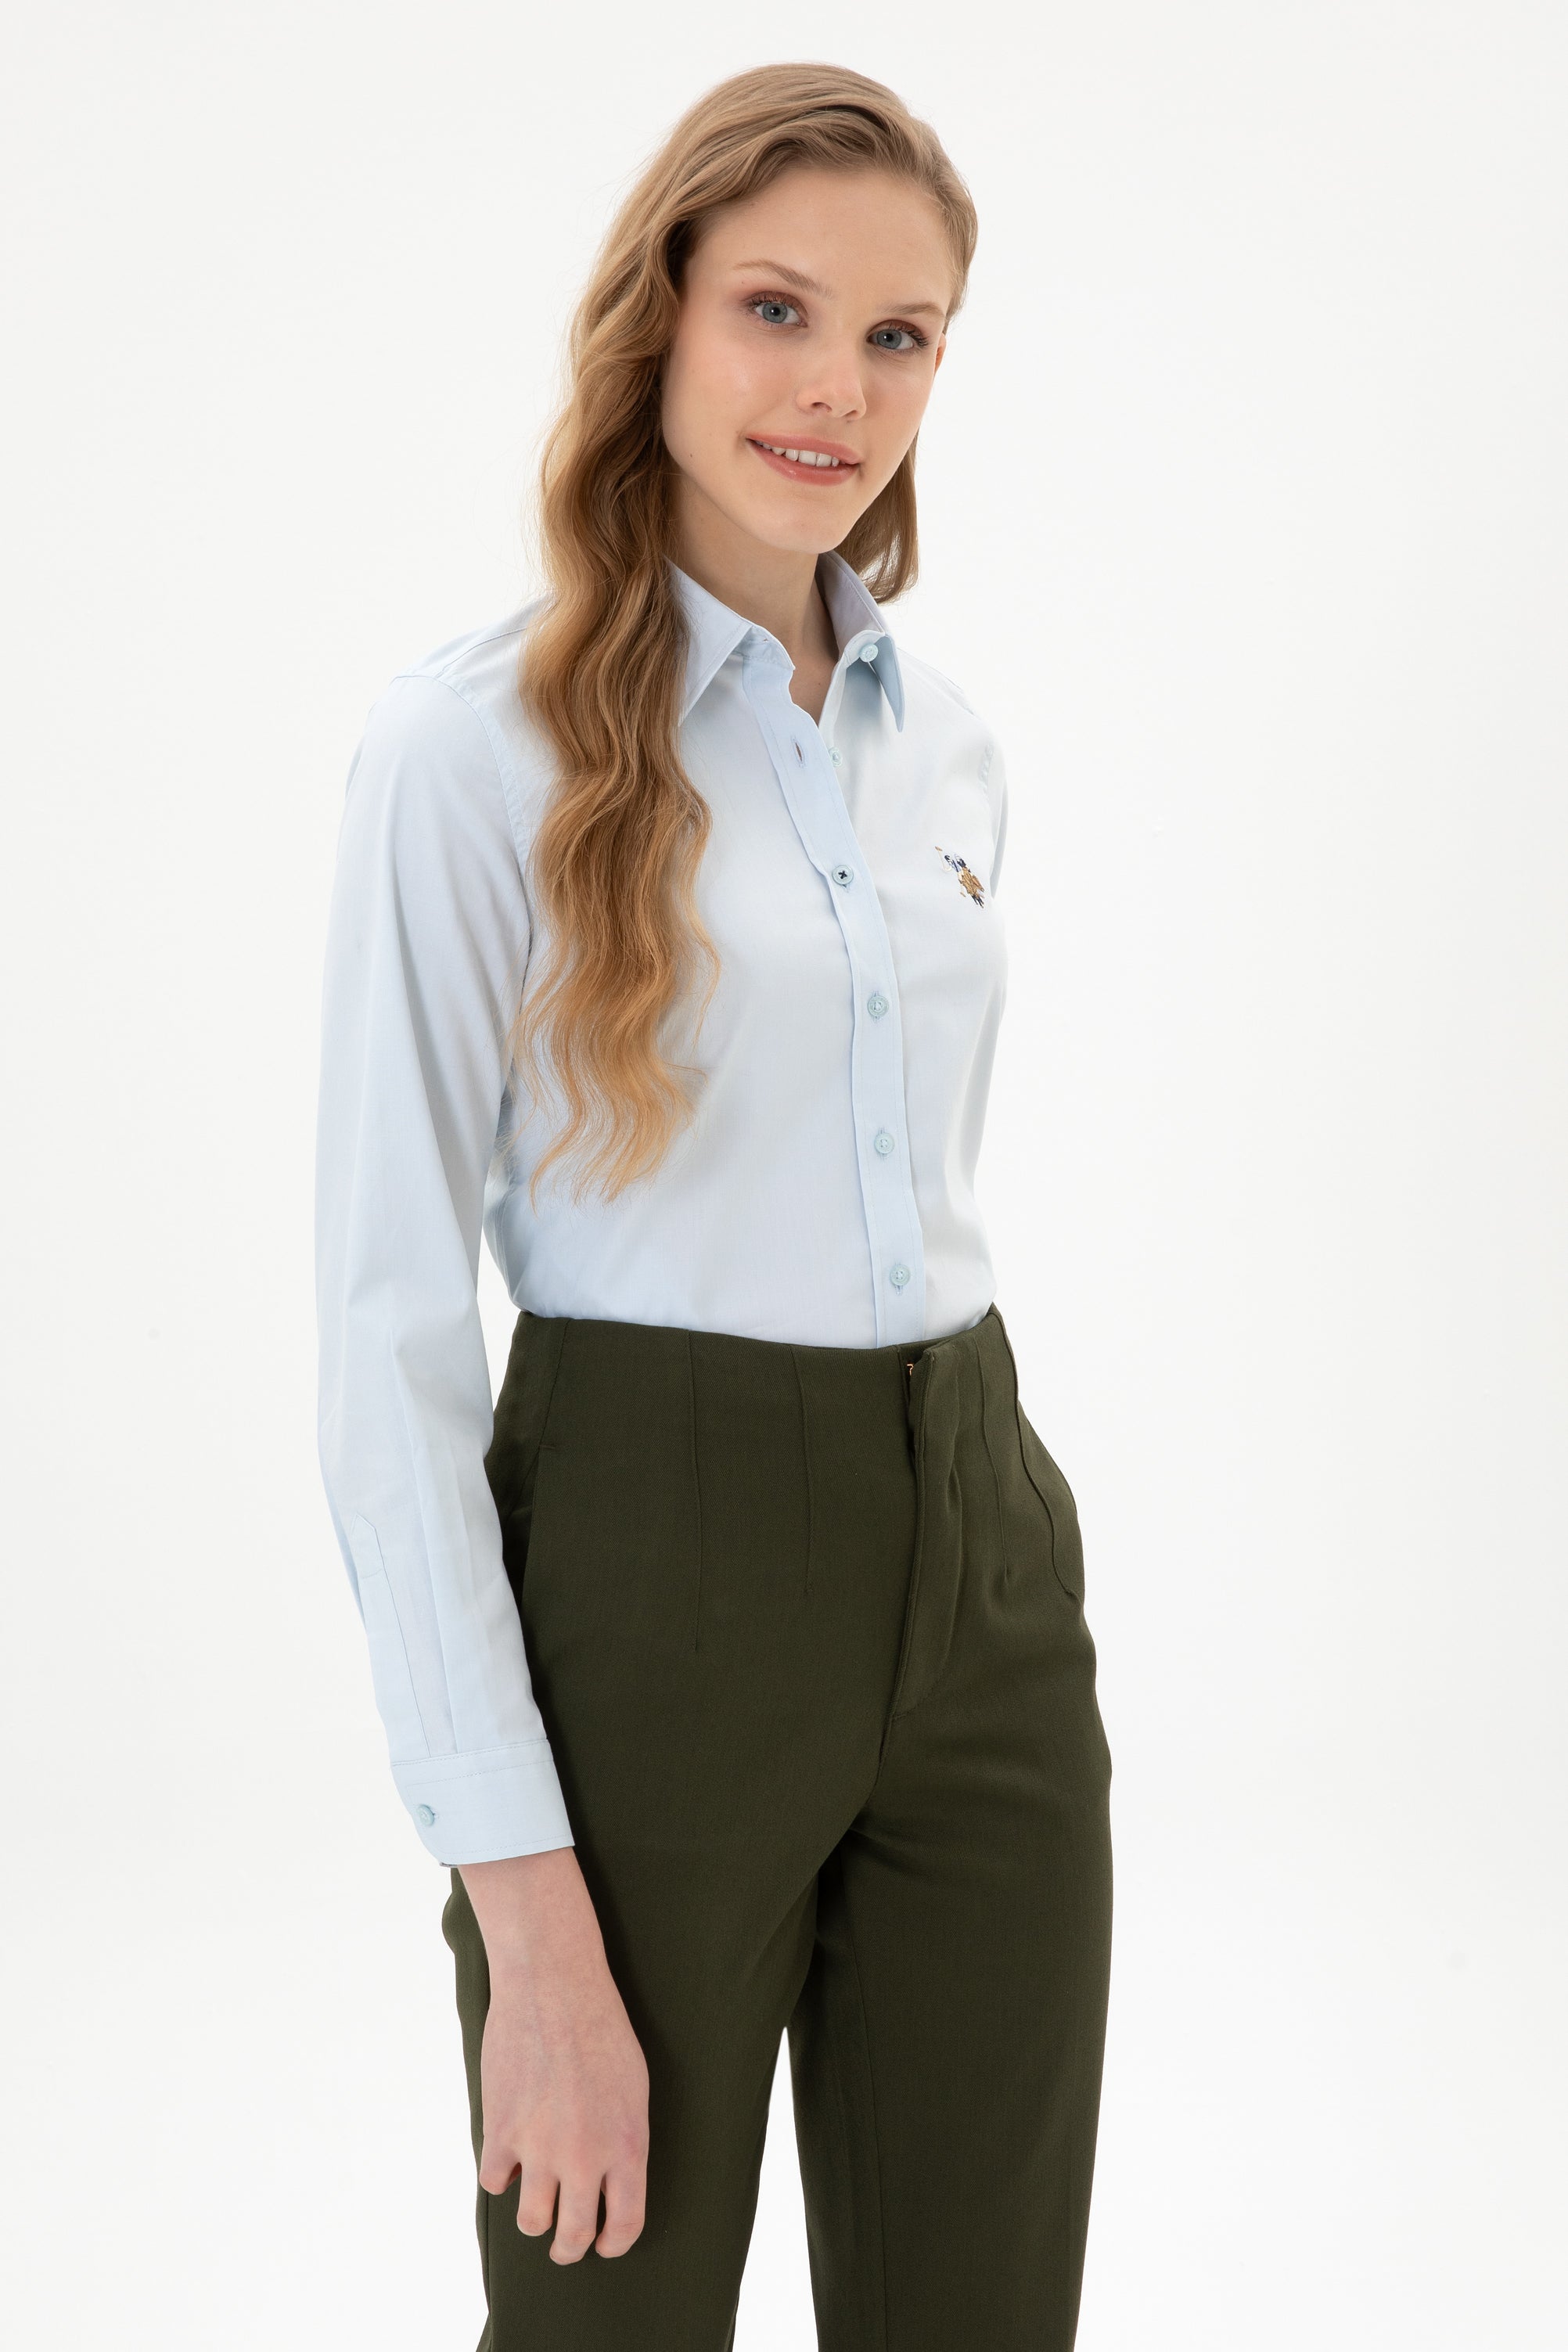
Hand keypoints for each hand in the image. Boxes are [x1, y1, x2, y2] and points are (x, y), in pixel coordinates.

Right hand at [458, 1846, 649, 2261]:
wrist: (554, 1986)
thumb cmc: (601, 2029)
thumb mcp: (633, 2087)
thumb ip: (622, 2141)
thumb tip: (610, 2181)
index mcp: (626, 2146)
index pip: (625, 2224)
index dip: (614, 2242)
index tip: (604, 2243)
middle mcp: (584, 2158)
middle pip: (572, 2237)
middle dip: (569, 2250)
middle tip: (565, 2247)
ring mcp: (539, 2149)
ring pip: (530, 2221)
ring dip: (534, 2217)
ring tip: (536, 2204)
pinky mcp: (501, 2132)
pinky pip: (495, 2181)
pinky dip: (501, 2172)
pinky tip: (509, 2154)